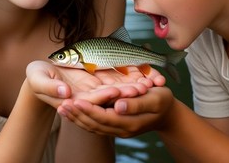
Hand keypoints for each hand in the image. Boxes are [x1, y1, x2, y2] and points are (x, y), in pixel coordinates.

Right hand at [26, 60, 165, 108]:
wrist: (41, 74)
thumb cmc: (37, 78)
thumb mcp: (38, 80)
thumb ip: (50, 88)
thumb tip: (65, 94)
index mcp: (74, 100)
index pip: (93, 100)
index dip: (106, 95)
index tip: (119, 90)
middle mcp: (88, 97)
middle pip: (110, 96)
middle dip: (127, 92)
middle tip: (143, 87)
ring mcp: (94, 88)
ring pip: (117, 88)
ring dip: (133, 85)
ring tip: (150, 82)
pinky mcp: (99, 79)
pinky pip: (116, 78)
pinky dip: (130, 75)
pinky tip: (145, 73)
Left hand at [57, 86, 173, 137]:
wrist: (167, 113)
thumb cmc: (162, 101)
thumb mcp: (155, 98)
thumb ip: (136, 103)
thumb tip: (118, 105)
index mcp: (129, 122)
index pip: (104, 118)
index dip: (89, 110)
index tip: (75, 102)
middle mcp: (121, 129)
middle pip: (95, 124)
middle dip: (77, 115)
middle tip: (62, 105)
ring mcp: (117, 129)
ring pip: (93, 126)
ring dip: (76, 118)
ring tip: (62, 109)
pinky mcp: (115, 125)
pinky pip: (96, 125)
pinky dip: (83, 119)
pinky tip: (73, 112)